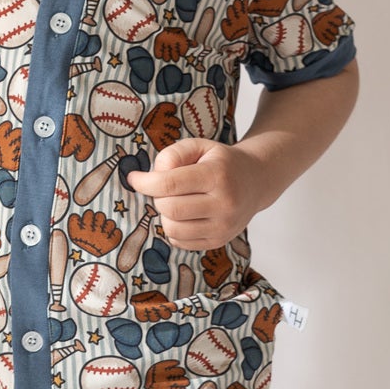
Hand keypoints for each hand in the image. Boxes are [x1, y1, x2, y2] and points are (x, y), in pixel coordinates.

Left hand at [127, 137, 265, 251]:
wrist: (255, 182)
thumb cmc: (220, 162)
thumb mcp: (199, 146)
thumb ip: (173, 154)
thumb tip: (151, 176)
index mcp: (218, 175)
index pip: (170, 184)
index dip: (145, 182)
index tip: (134, 178)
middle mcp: (224, 203)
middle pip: (170, 208)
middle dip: (157, 198)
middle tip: (163, 188)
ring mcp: (224, 227)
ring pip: (173, 229)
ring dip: (165, 215)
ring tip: (175, 201)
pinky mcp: (219, 241)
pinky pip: (180, 242)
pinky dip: (174, 229)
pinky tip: (184, 215)